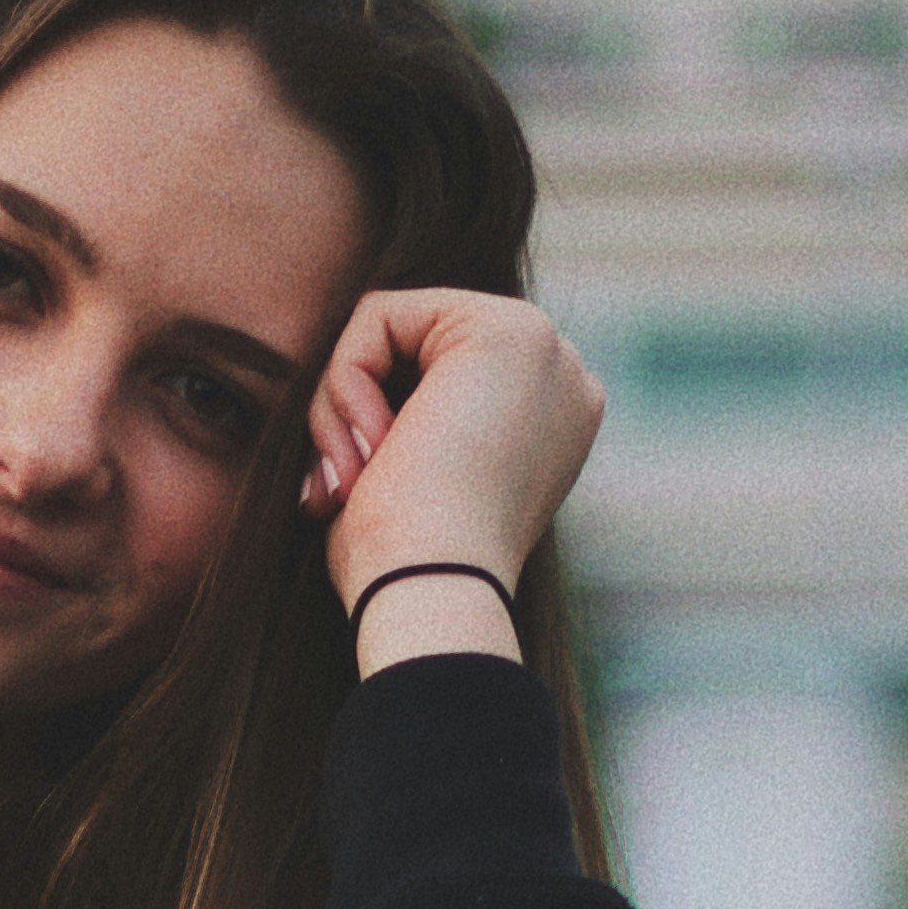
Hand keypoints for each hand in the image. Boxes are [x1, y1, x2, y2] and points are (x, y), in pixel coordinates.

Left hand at [300, 288, 603, 652]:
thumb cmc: (407, 569)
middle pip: (414, 346)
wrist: (435, 592)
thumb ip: (406, 429)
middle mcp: (562, 379)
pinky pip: (379, 316)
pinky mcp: (507, 328)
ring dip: (345, 403)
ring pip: (392, 330)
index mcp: (551, 424)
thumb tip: (368, 415)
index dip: (376, 426)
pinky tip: (373, 446)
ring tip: (358, 475)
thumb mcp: (411, 484)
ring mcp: (545, 348)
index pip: (433, 378)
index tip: (358, 496)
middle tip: (346, 486)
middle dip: (357, 409)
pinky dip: (345, 379)